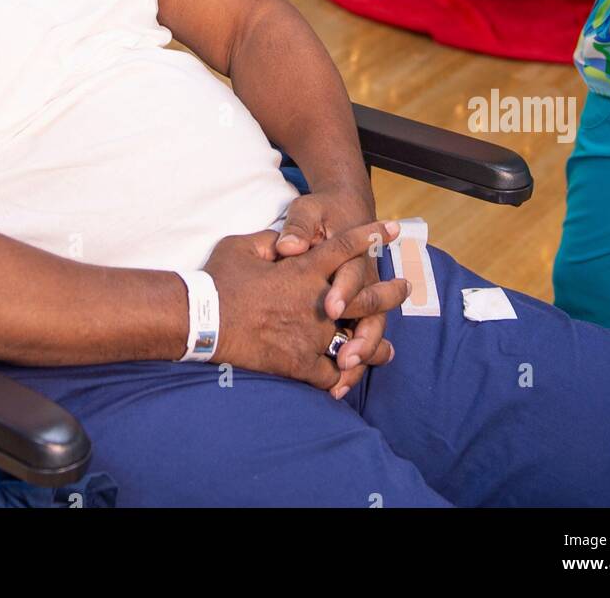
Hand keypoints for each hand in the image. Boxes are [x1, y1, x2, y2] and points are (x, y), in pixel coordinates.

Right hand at [204, 219, 404, 392]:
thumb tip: (287, 241)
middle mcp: (316, 300)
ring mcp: (311, 334)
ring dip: (373, 344)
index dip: (370, 236)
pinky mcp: (300, 363)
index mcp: (304, 269)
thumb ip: (271, 240)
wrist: (204, 319)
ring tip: (387, 349)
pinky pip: (328, 372)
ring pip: (353, 340)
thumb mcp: (243, 246)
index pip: (344, 247)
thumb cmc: (220, 280)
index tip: (391, 228)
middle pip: (364, 295)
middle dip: (389, 290)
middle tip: (406, 287)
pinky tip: (346, 380)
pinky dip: (337, 377)